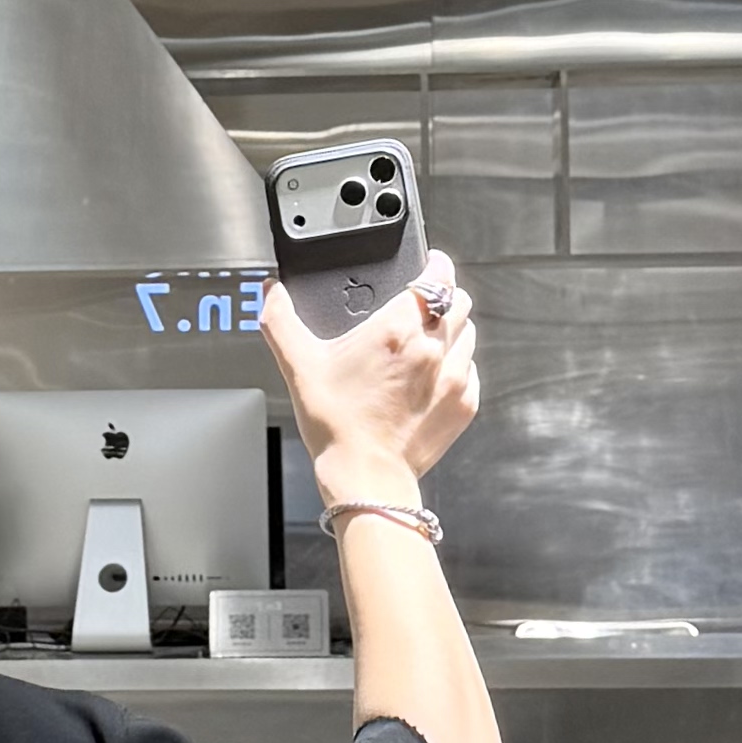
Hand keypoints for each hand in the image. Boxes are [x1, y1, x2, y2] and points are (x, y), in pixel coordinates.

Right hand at [260, 248, 479, 500]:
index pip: (437, 272)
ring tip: (424, 348)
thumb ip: (282, 322)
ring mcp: (456, 373)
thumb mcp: (299, 368)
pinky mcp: (465, 402)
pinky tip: (429, 381)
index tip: (425, 268)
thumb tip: (270, 292)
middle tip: (420, 311)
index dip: (433, 265)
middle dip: (442, 297)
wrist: (364, 477)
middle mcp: (435, 344)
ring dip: (451, 331)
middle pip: (458, 298)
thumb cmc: (335, 425)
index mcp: (399, 327)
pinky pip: (471, 369)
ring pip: (468, 331)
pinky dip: (456, 367)